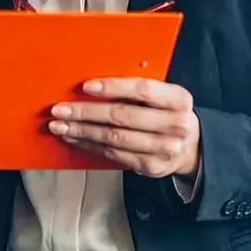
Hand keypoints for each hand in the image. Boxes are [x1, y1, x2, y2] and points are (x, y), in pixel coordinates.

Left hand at [48, 78, 200, 178]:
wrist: (190, 147)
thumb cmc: (166, 113)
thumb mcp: (163, 96)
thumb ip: (138, 89)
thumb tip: (92, 83)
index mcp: (178, 99)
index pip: (143, 90)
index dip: (113, 87)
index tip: (85, 87)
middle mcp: (176, 124)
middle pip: (123, 116)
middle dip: (86, 112)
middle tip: (60, 109)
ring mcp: (165, 149)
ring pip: (114, 138)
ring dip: (82, 131)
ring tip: (59, 125)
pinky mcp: (152, 167)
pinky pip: (113, 154)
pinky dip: (89, 145)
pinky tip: (74, 137)